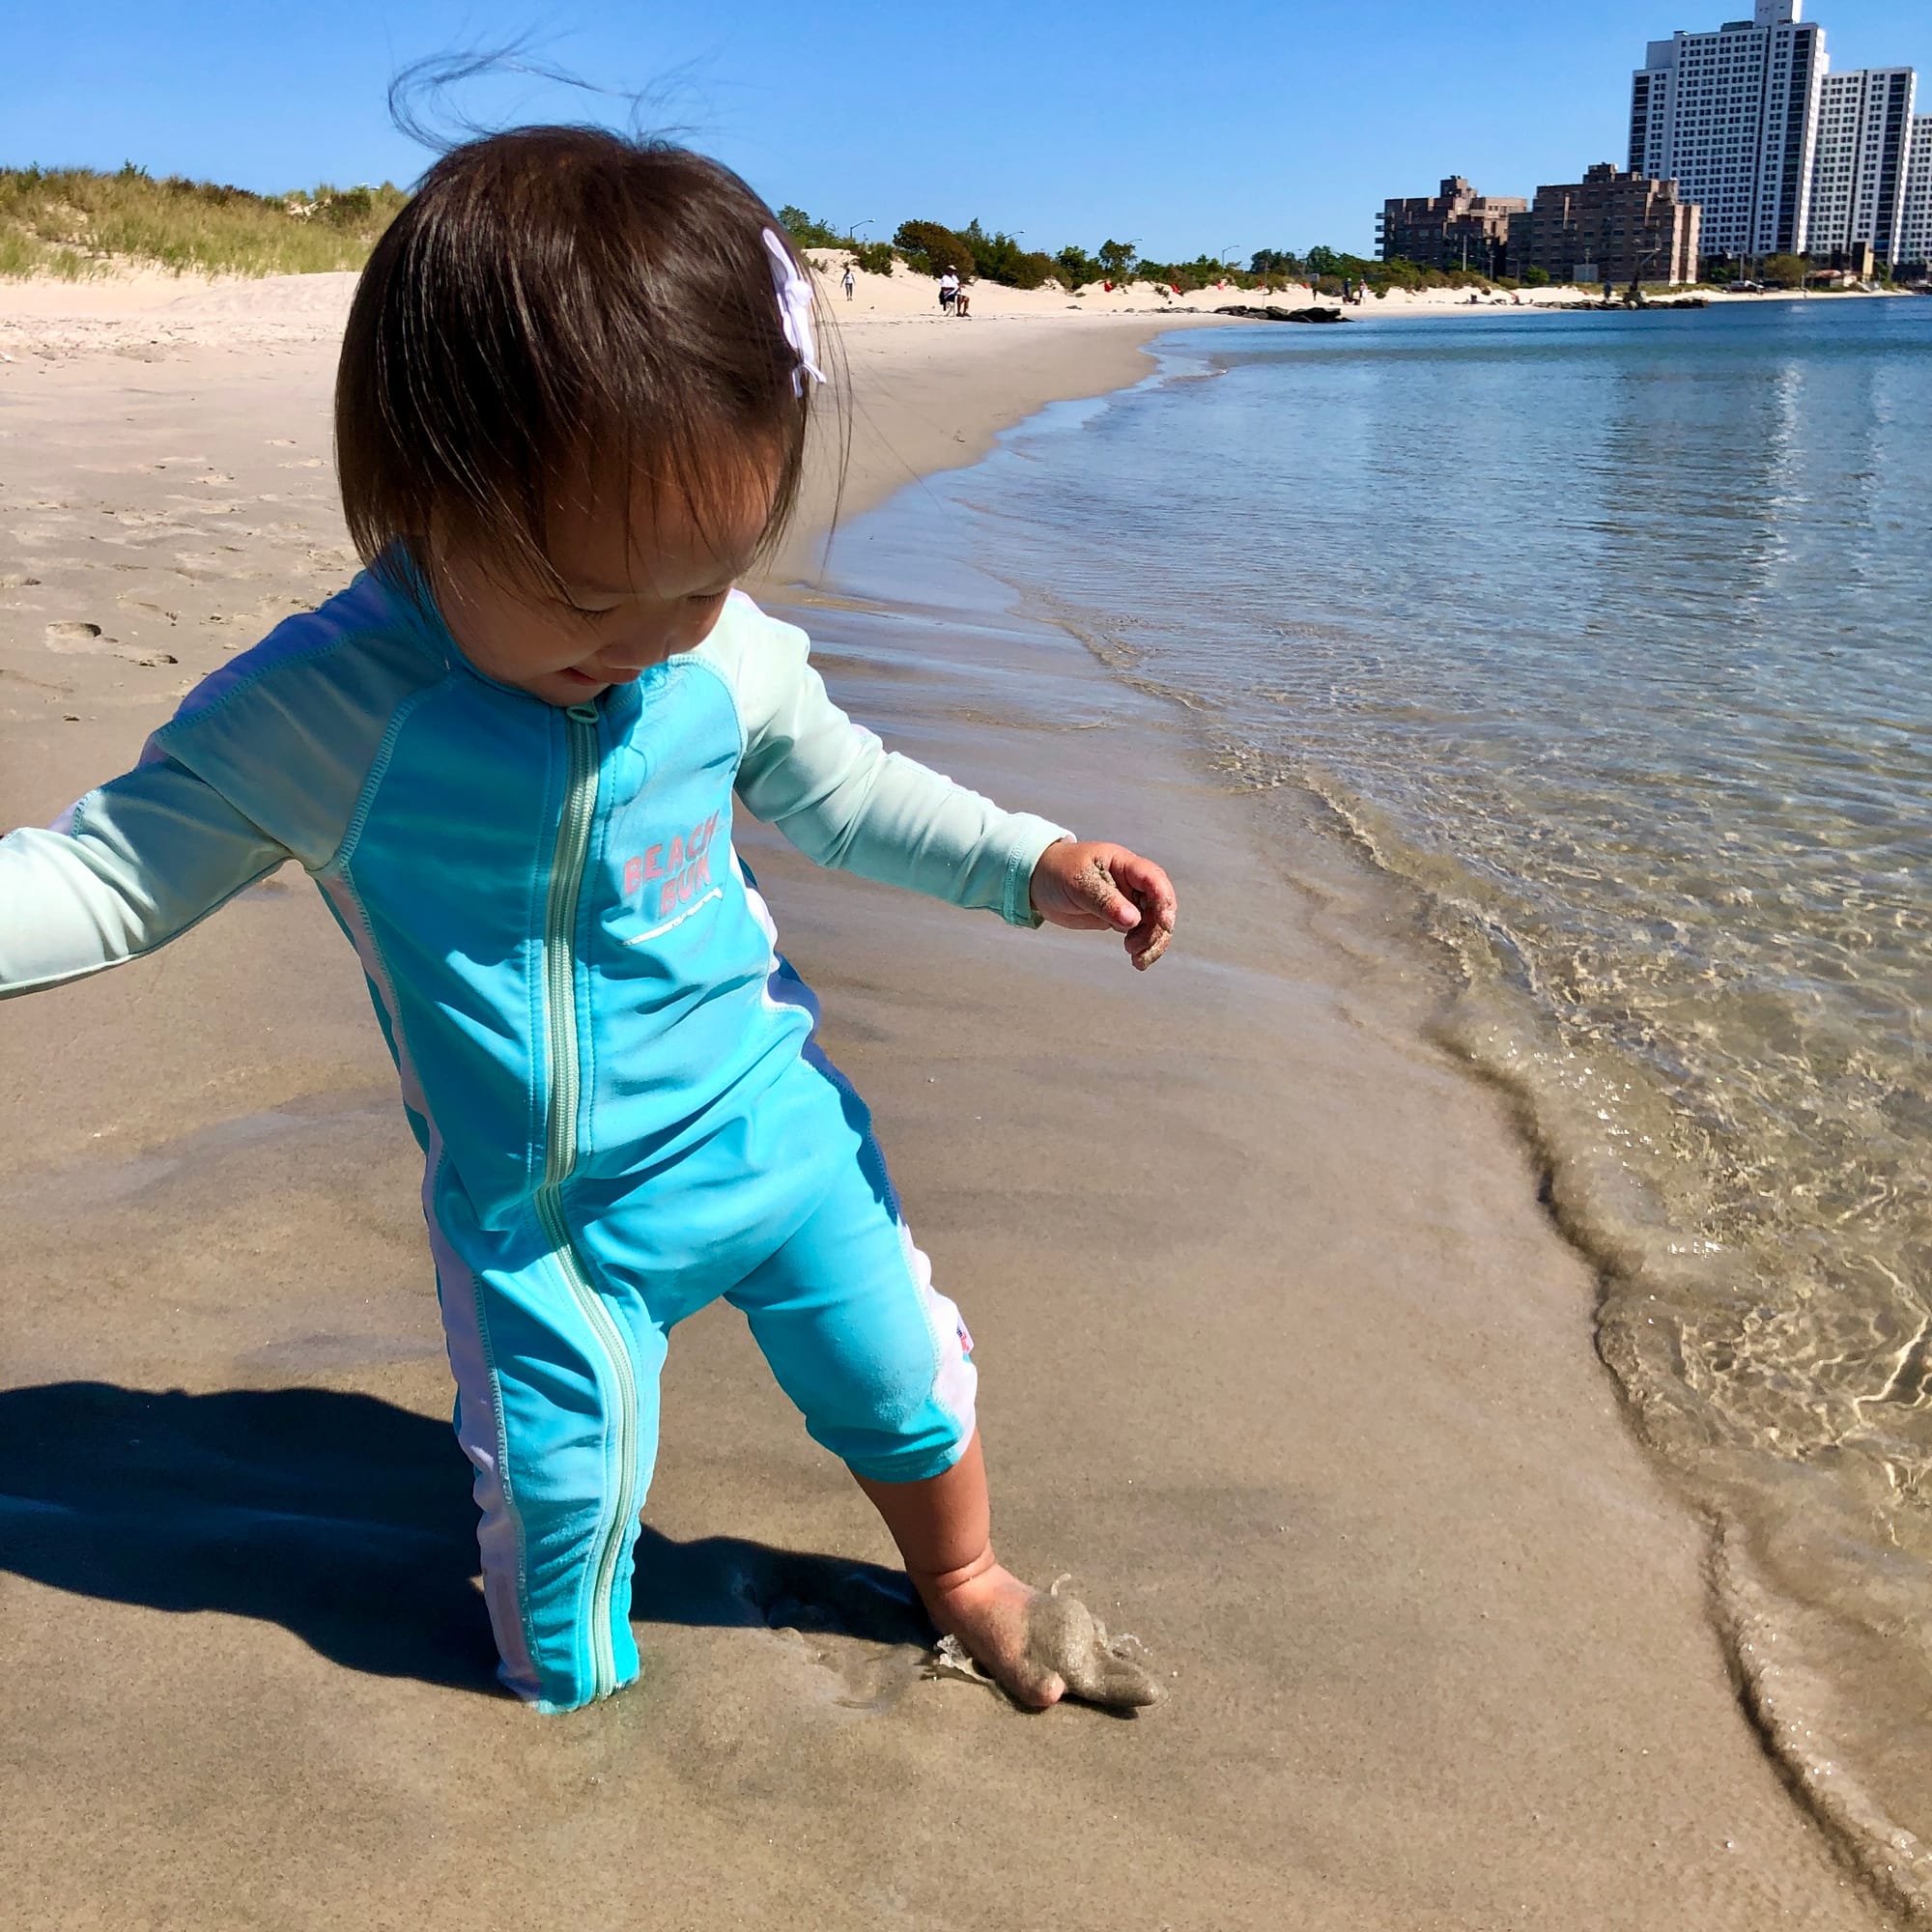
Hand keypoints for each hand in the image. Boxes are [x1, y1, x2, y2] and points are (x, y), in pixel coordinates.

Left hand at [1028, 839, 1176, 970]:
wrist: (1040, 882)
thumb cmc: (1058, 872)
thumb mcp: (1078, 883)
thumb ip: (1105, 901)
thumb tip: (1133, 920)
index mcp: (1123, 864)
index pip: (1153, 878)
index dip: (1164, 900)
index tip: (1164, 923)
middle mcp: (1131, 882)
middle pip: (1159, 905)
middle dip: (1157, 929)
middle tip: (1137, 948)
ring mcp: (1128, 900)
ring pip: (1153, 922)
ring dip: (1151, 942)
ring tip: (1137, 959)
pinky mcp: (1120, 917)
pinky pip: (1140, 932)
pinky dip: (1142, 947)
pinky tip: (1137, 960)